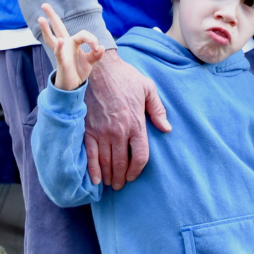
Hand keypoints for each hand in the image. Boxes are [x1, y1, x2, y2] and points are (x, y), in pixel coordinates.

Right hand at [37, 4, 107, 90]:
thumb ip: (96, 54)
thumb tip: (101, 47)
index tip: (97, 49)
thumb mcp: (90, 61)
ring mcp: (62, 52)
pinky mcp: (61, 61)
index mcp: (73, 42)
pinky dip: (60, 47)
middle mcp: (65, 44)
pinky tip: (60, 41)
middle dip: (52, 16)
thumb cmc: (79, 70)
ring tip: (40, 19)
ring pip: (52, 38)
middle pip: (58, 27)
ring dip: (46, 29)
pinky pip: (59, 53)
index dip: (92, 40)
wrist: (73, 85)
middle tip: (44, 5)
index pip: (83, 34)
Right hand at [83, 49, 169, 188]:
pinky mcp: (87, 129)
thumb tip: (166, 128)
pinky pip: (90, 155)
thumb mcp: (147, 89)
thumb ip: (158, 110)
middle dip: (121, 178)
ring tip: (109, 183)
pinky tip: (95, 179)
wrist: (98, 68)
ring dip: (108, 177)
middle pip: (122, 163)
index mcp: (136, 123)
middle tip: (120, 185)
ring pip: (106, 162)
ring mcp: (101, 132)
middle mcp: (119, 131)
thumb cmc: (124, 77)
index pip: (140, 156)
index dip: (137, 170)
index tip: (133, 176)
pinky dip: (92, 170)